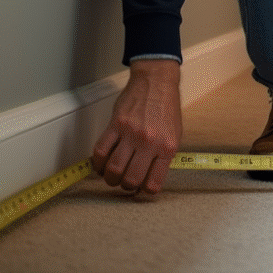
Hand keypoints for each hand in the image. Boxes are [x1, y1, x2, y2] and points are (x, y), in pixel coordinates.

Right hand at [91, 59, 182, 194]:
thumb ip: (163, 156)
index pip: (154, 183)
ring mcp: (131, 134)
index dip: (144, 191)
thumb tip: (150, 177)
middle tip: (124, 182)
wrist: (156, 82)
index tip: (141, 189)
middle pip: (130, 179)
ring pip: (113, 169)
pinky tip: (101, 164)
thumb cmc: (166, 107)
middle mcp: (149, 142)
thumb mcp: (175, 134)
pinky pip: (100, 151)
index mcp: (167, 147)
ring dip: (109, 178)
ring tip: (111, 176)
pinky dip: (97, 163)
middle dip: (125, 186)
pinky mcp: (115, 125)